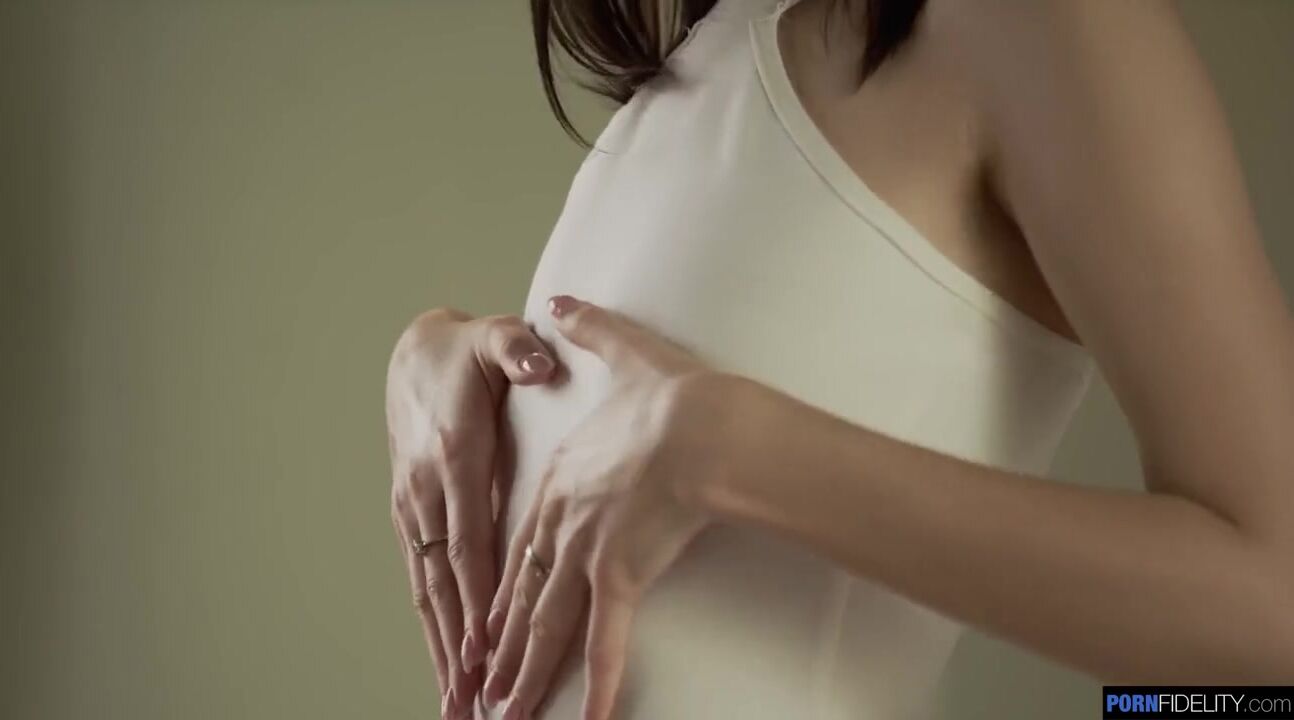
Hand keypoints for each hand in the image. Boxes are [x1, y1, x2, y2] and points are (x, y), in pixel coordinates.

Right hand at [386, 307, 557, 718]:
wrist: (416, 351)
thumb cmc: (467, 353)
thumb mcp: (494, 338)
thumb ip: (516, 351)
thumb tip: (537, 364)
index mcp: (454, 455)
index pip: (467, 539)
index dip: (476, 596)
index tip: (485, 644)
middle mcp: (426, 489)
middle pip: (441, 582)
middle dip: (454, 645)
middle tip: (468, 698)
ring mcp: (413, 505)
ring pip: (426, 589)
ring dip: (439, 647)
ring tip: (453, 700)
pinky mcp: (411, 513)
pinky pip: (421, 577)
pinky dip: (432, 623)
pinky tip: (444, 659)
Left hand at [481, 296, 738, 719]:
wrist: (704, 426)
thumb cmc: (674, 398)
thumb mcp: (623, 353)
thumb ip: (587, 329)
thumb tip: (560, 302)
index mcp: (562, 481)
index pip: (523, 544)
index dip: (504, 586)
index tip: (488, 618)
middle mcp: (562, 522)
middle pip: (524, 597)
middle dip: (502, 648)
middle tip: (482, 686)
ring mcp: (586, 551)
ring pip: (548, 626)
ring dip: (527, 676)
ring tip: (506, 714)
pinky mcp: (620, 574)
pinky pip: (606, 644)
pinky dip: (598, 688)